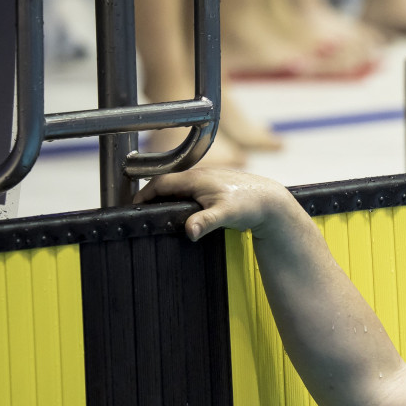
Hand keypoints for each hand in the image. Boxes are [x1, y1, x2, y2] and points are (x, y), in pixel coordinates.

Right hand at [133, 168, 301, 240]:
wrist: (270, 202)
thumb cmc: (250, 204)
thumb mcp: (226, 214)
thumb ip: (205, 221)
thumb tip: (189, 230)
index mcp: (196, 178)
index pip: (161, 182)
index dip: (145, 194)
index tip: (134, 206)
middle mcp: (199, 175)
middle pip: (167, 184)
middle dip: (152, 196)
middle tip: (141, 212)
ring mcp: (207, 180)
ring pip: (178, 187)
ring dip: (166, 198)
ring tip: (157, 214)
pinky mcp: (214, 187)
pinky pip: (189, 191)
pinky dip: (180, 200)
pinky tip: (182, 212)